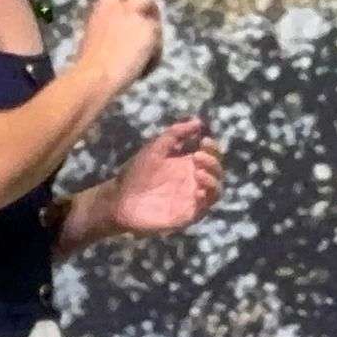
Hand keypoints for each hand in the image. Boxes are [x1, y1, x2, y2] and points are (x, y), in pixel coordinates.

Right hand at [75, 0, 163, 93]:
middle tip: (153, 17)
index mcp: (103, 6)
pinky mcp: (151, 31)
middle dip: (151, 3)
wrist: (95, 75)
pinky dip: (153, 57)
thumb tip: (121, 33)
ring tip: (145, 57)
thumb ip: (108, 26)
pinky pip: (158, 43)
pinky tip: (142, 71)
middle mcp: (121, 6)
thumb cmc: (87, 63)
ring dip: (154, 36)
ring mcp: (137, 17)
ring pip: (155, 21)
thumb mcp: (93, 36)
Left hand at [109, 117, 222, 235]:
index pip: (211, 156)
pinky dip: (205, 199)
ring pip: (215, 191)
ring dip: (212, 180)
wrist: (119, 199)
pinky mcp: (186, 215)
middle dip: (213, 162)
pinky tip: (197, 190)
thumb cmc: (135, 174)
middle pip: (217, 172)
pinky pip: (204, 209)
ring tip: (198, 172)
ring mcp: (191, 199)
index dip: (213, 147)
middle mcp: (192, 181)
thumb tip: (198, 121)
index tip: (205, 139)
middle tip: (198, 156)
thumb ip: (175, 134)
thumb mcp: (154, 148)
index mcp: (187, 165)